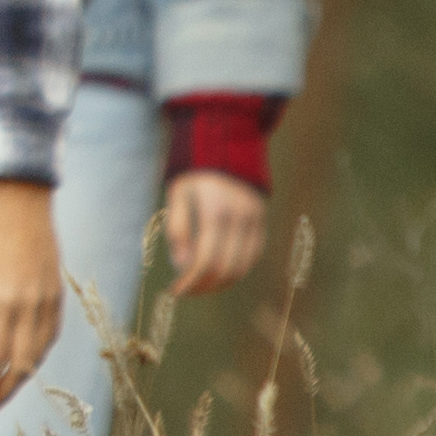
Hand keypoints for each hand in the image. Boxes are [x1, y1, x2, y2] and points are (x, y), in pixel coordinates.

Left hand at [0, 180, 64, 411]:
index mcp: (3, 303)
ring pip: (40, 353)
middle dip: (4, 391)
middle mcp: (30, 306)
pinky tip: (25, 361)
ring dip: (22, 377)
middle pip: (21, 365)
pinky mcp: (58, 293)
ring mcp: (48, 300)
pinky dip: (39, 354)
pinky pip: (52, 334)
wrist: (21, 201)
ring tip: (3, 389)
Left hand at [161, 171, 270, 297]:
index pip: (205, 261)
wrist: (227, 145)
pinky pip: (253, 256)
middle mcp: (239, 220)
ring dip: (220, 283)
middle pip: (226, 269)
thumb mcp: (177, 194)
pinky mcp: (261, 222)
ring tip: (200, 284)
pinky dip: (236, 270)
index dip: (190, 281)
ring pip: (243, 267)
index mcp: (215, 212)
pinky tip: (218, 272)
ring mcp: (254, 222)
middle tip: (185, 291)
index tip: (174, 291)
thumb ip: (178, 229)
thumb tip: (183, 266)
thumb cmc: (194, 172)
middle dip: (203, 286)